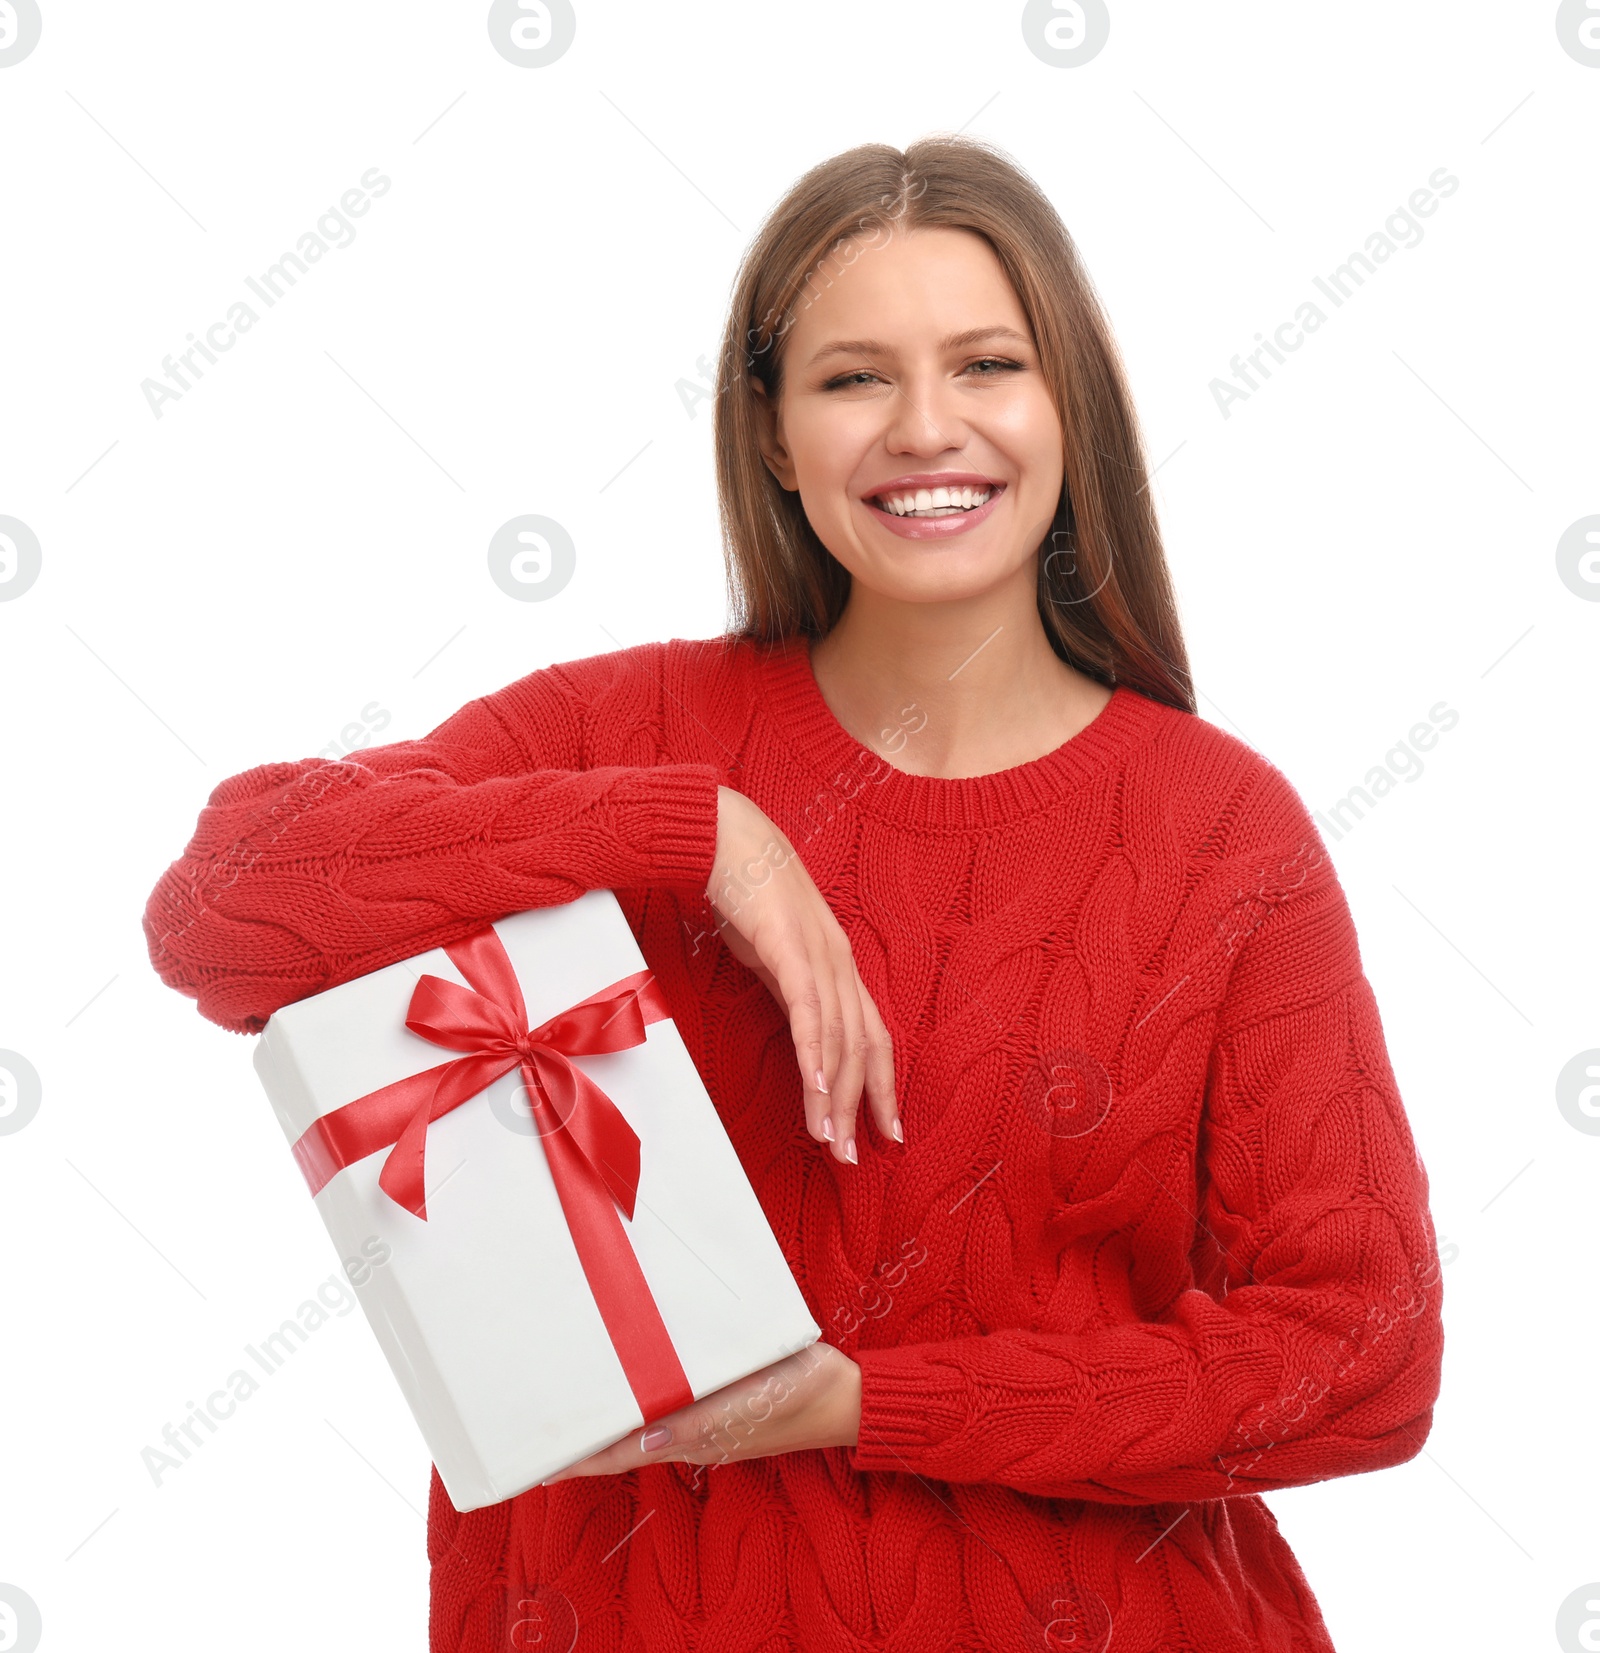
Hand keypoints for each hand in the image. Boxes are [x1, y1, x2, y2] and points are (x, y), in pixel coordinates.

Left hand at [539, 1342, 860, 1483]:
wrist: (847, 1394)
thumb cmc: (802, 1394)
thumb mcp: (753, 1405)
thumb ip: (700, 1424)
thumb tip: (644, 1441)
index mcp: (694, 1437)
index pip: (622, 1453)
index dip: (581, 1460)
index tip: (540, 1465)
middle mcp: (692, 1433)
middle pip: (626, 1441)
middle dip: (585, 1440)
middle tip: (540, 1431)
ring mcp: (706, 1418)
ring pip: (644, 1421)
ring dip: (610, 1418)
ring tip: (571, 1406)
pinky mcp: (720, 1399)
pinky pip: (670, 1401)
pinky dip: (641, 1396)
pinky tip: (630, 1381)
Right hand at [705, 785, 899, 1164]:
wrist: (724, 835)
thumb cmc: (744, 888)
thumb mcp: (771, 950)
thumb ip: (787, 986)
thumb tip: (795, 1025)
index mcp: (837, 964)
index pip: (871, 1034)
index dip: (882, 1085)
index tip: (885, 1131)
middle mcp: (839, 961)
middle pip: (864, 1045)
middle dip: (862, 1106)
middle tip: (853, 1155)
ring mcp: (819, 953)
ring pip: (840, 1037)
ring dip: (836, 1095)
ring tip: (829, 1138)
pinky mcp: (791, 947)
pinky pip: (809, 1010)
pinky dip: (816, 1053)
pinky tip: (817, 1088)